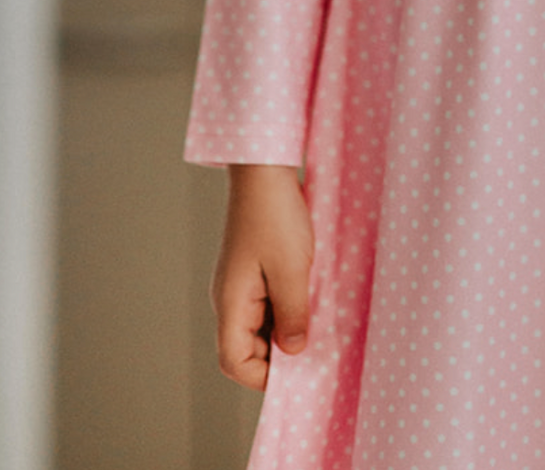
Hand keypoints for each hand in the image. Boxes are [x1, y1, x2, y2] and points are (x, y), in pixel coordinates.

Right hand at [212, 163, 314, 390]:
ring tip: (315, 316)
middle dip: (279, 353)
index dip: (263, 376)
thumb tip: (294, 352)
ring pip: (260, 325)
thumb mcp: (292, 269)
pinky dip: (286, 307)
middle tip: (314, 342)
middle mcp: (229, 298)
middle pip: (247, 347)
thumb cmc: (274, 215)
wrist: (264, 168)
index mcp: (230, 303)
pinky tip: (309, 295)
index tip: (298, 367)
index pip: (234, 362)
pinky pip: (267, 303)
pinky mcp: (253, 269)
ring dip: (286, 327)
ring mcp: (240, 283)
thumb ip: (293, 315)